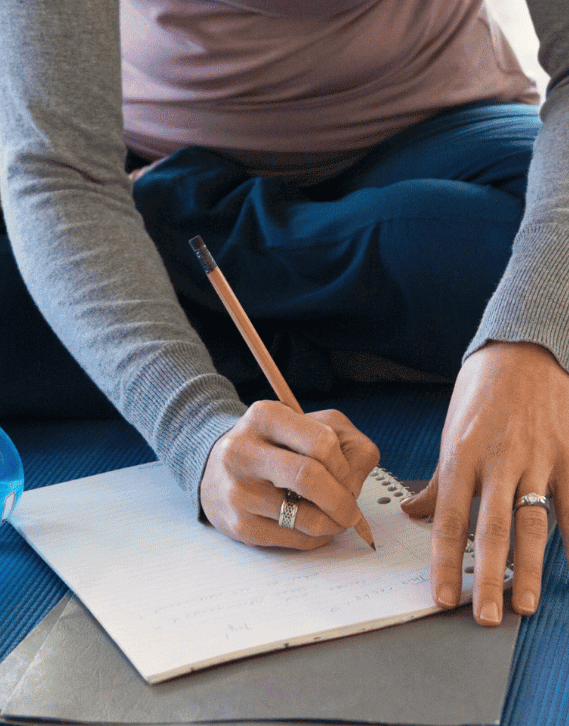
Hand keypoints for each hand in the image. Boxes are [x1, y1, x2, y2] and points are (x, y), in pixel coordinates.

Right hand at [201, 401, 379, 548]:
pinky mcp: (239, 524)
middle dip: (342, 501)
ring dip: (332, 524)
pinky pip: (293, 539)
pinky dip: (314, 539)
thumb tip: (354, 486)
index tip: (347, 477)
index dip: (344, 465)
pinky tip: (311, 526)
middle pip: (310, 477)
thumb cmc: (273, 447)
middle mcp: (244, 450)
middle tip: (351, 511)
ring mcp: (238, 490)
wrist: (215, 468)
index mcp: (265, 416)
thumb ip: (346, 444)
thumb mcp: (308, 426)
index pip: (321, 441)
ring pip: (305, 517)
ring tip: (334, 520)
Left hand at [401, 341, 568, 624]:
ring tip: (525, 604)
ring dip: (529, 567)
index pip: (450, 517)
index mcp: (461, 454)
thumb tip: (412, 513)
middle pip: (491, 528)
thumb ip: (438, 480)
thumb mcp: (451, 429)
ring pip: (533, 522)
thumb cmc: (481, 390)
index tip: (443, 596)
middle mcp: (497, 460)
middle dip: (488, 576)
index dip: (445, 560)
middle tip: (485, 616)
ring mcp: (537, 458)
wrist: (523, 347)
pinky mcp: (567, 453)